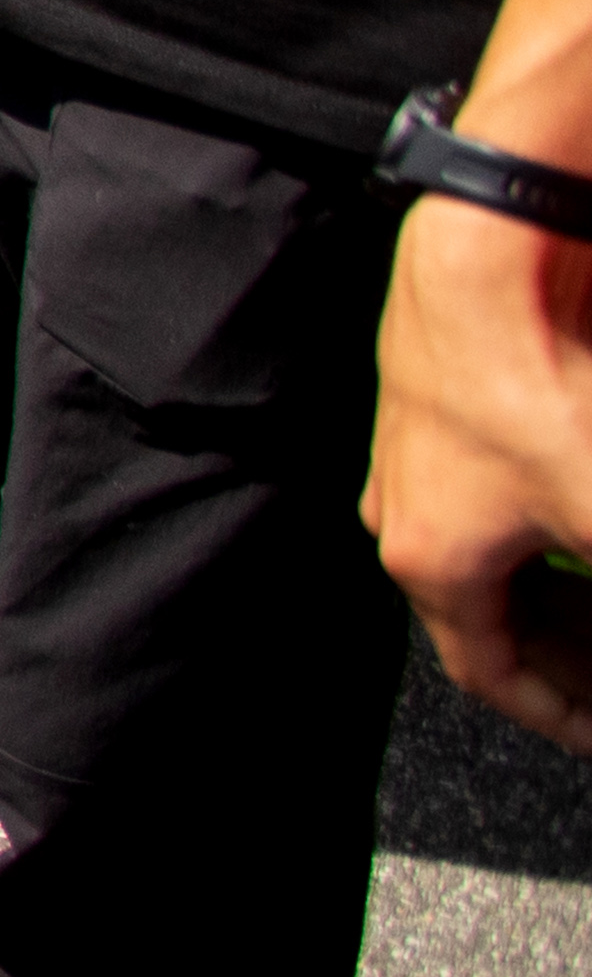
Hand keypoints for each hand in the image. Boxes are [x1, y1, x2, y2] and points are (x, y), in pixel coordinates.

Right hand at [376, 194, 591, 750]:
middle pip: (485, 618)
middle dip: (556, 651)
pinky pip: (486, 491)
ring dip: (545, 586)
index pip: (489, 675)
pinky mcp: (438, 402)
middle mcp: (404, 513)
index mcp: (431, 561)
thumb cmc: (524, 380)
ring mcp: (414, 456)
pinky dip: (536, 523)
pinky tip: (572, 508)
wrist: (489, 262)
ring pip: (484, 552)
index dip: (555, 714)